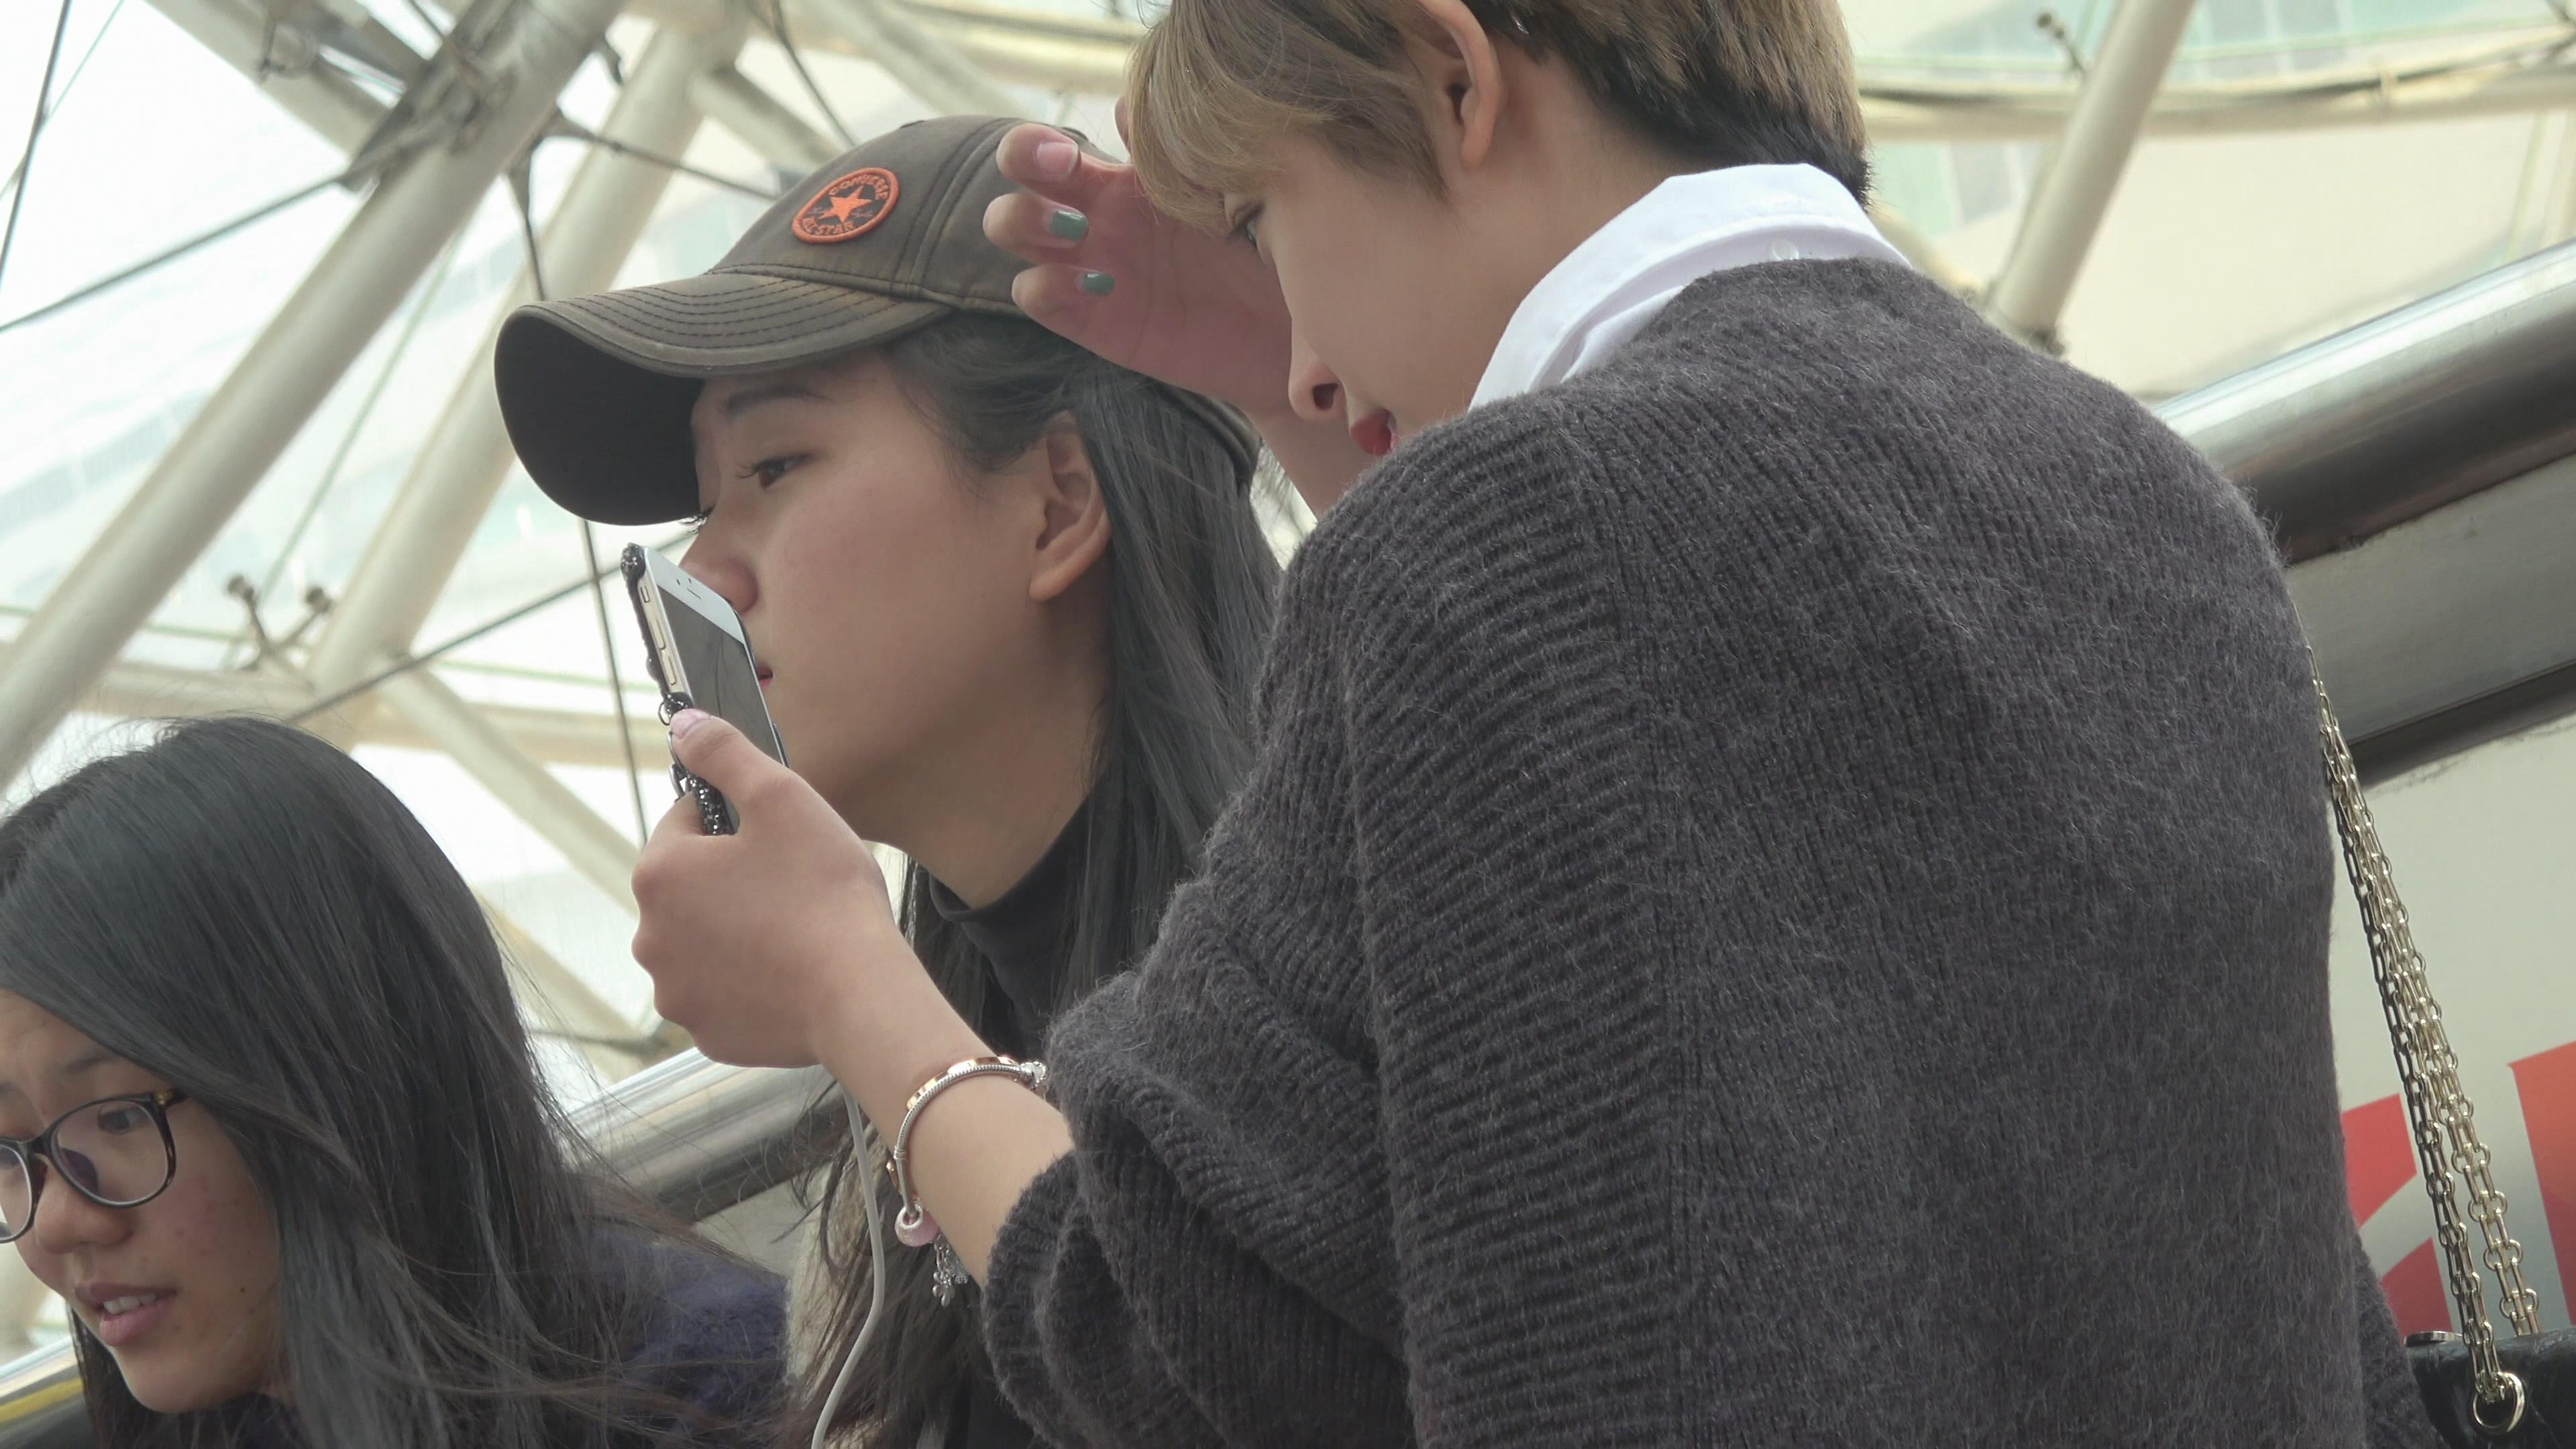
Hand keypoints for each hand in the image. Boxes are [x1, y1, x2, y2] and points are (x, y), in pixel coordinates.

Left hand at [629, 711, 905, 1067]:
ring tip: (794, 931)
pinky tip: (791, 974)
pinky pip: (723, 993)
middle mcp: (650, 936)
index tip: (780, 837)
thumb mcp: (783, 799)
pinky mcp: (707, 1032)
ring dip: (736, 930)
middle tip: (793, 884)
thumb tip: (685, 725)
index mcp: (660, 873)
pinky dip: (749, 982)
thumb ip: (725, 754)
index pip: (686, 820)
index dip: (737, 820)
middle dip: (731, 878)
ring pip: (704, 941)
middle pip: (690, 885)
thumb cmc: (824, 894)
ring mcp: (676, 991)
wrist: (859, 995)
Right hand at [983, 118, 1378, 509]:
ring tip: (1074, 232)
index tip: (1073, 150)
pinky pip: (1039, 298)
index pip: (1059, 142)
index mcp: (1129, 178)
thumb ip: (1186, 157)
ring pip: (1015, 230)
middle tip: (1063, 172)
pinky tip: (1090, 285)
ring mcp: (1093, 267)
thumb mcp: (1236, 193)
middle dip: (1022, 162)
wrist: (1298, 335)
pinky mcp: (1099, 322)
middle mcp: (1101, 217)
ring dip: (1024, 220)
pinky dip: (1044, 288)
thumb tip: (1128, 108)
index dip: (1044, 139)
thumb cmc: (1275, 252)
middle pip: (1021, 176)